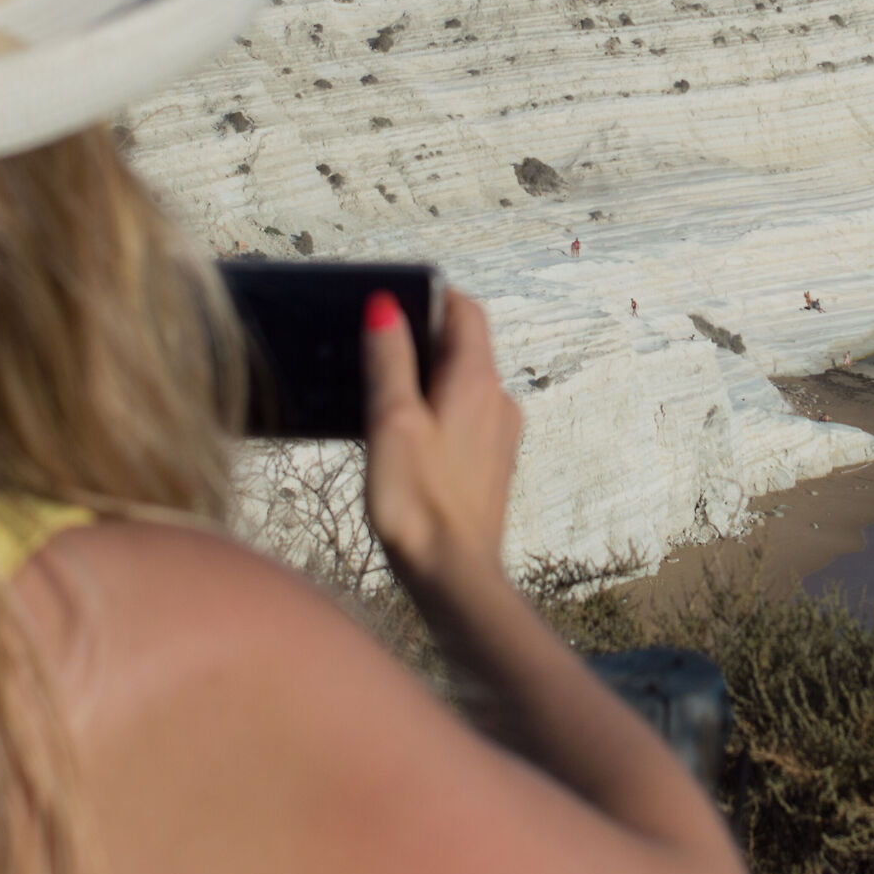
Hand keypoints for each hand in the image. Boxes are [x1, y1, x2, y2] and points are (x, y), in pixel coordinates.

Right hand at [362, 288, 523, 598]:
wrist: (454, 577)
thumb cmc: (419, 503)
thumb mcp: (391, 421)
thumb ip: (389, 360)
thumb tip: (385, 306)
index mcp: (477, 381)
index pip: (465, 310)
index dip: (430, 296)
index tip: (391, 299)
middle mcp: (497, 400)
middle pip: (464, 345)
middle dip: (422, 337)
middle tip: (375, 346)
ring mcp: (499, 433)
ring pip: (463, 382)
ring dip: (427, 376)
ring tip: (382, 396)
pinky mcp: (491, 463)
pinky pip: (465, 415)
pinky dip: (436, 409)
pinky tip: (404, 437)